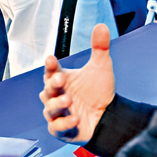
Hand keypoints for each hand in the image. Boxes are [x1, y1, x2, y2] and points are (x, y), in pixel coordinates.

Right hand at [40, 24, 115, 143]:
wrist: (109, 116)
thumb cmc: (98, 92)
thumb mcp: (101, 68)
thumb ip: (99, 47)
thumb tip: (101, 26)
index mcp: (61, 80)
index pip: (51, 71)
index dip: (50, 66)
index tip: (51, 59)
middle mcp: (56, 96)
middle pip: (47, 90)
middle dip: (52, 85)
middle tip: (60, 80)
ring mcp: (58, 114)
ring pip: (50, 109)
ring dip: (57, 104)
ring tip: (68, 100)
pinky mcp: (62, 130)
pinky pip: (57, 128)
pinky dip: (64, 124)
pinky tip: (75, 119)